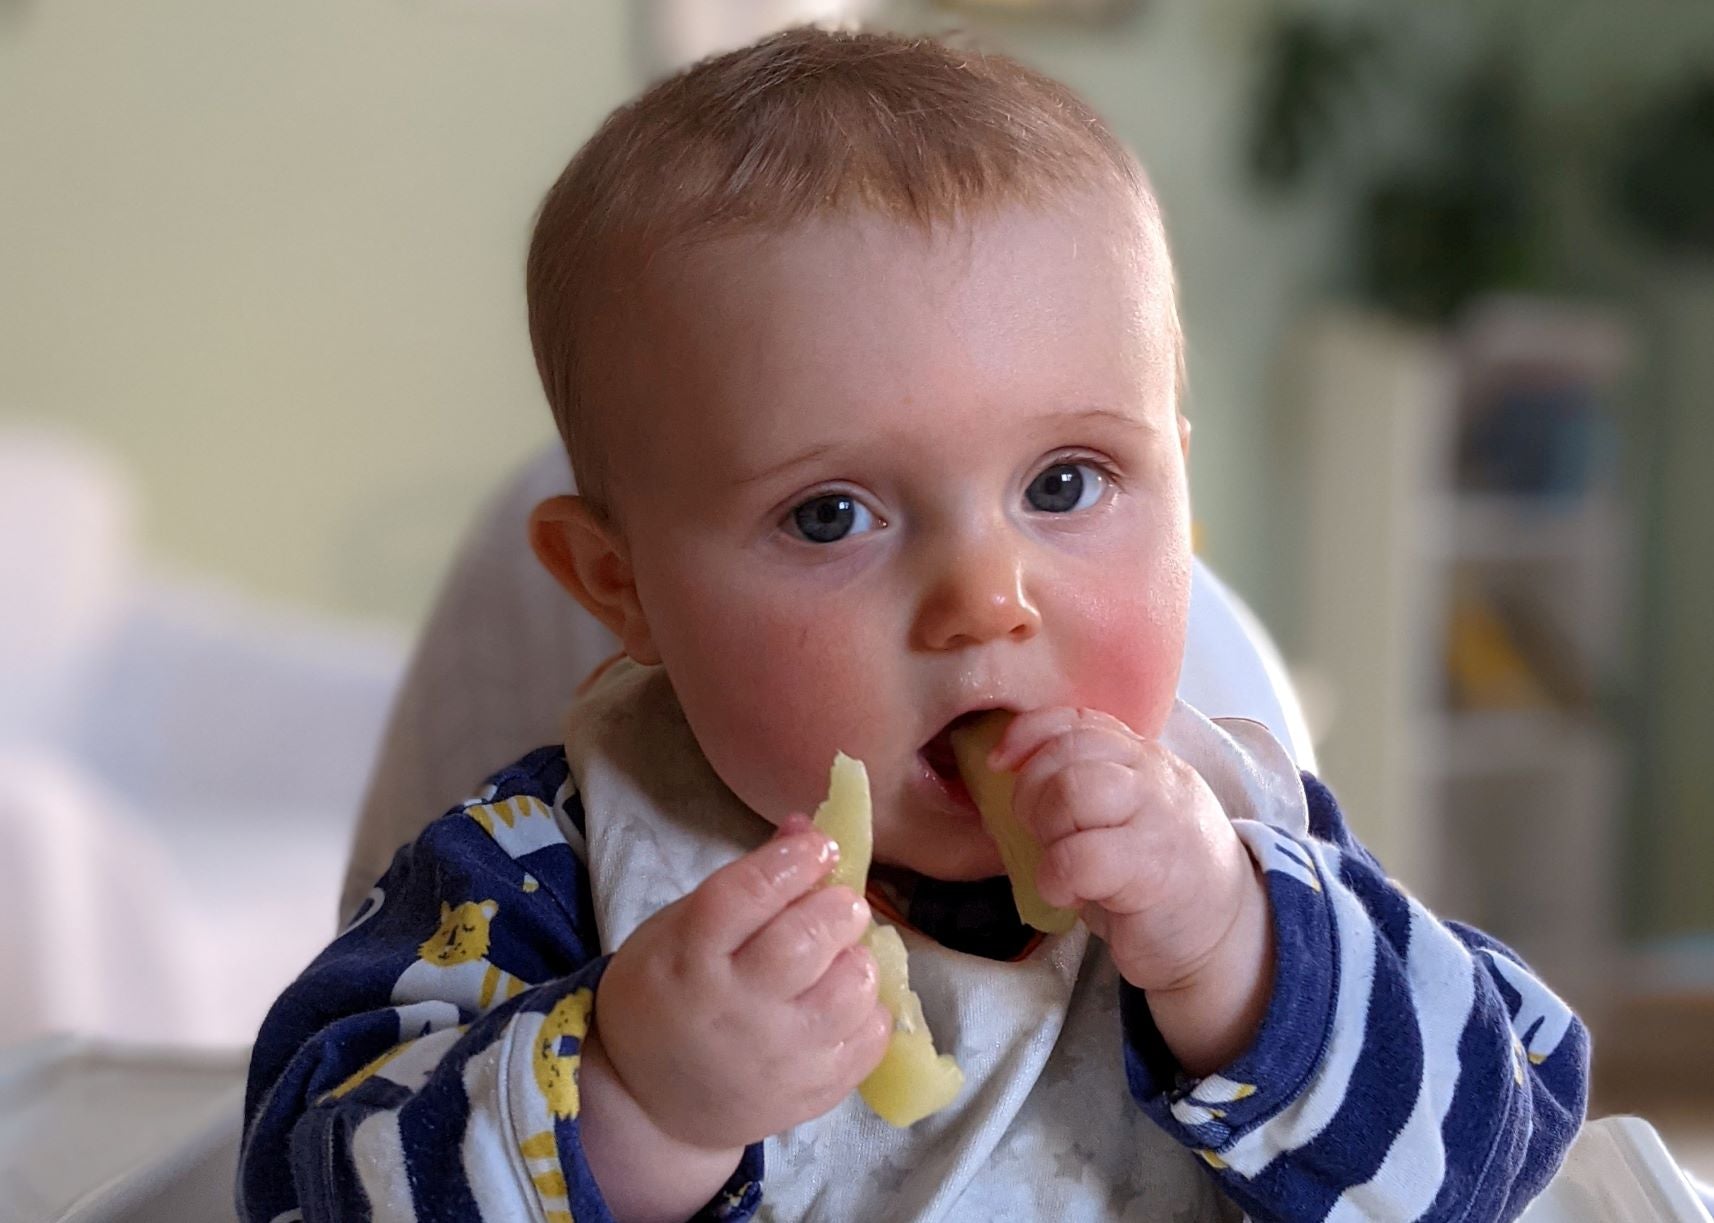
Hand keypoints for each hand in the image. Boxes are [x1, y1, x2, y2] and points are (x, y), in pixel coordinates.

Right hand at [594, 816, 891, 1154]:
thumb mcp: (680, 930)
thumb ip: (747, 882)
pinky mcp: (811, 1094)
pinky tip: (847, 998)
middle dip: (837, 906)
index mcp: (690, 957)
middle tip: (837, 903)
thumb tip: (808, 828)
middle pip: (806, 942)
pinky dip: (870, 1009)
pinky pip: (869, 1041)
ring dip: (859, 958)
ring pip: (850, 991)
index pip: (748, 895)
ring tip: (843, 953)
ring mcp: (777, 1058)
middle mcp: (735, 1009)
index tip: (819, 846)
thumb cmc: (666, 997)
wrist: (649, 1104)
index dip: (792, 860)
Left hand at [991, 708, 1272, 1072]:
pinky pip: (1080, 858)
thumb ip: (1082, 785)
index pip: (1077, 719)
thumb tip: (1008, 775)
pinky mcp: (1154, 869)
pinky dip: (1056, 878)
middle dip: (1031, 792)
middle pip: (1066, 751)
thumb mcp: (1123, 816)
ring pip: (1073, 791)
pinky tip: (1068, 894)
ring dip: (1047, 829)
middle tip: (1041, 834)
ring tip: (1058, 859)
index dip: (1028, 733)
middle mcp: (1153, 776)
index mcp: (1142, 757)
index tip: (999, 763)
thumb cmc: (1157, 876)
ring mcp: (1157, 818)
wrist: (1225, 934)